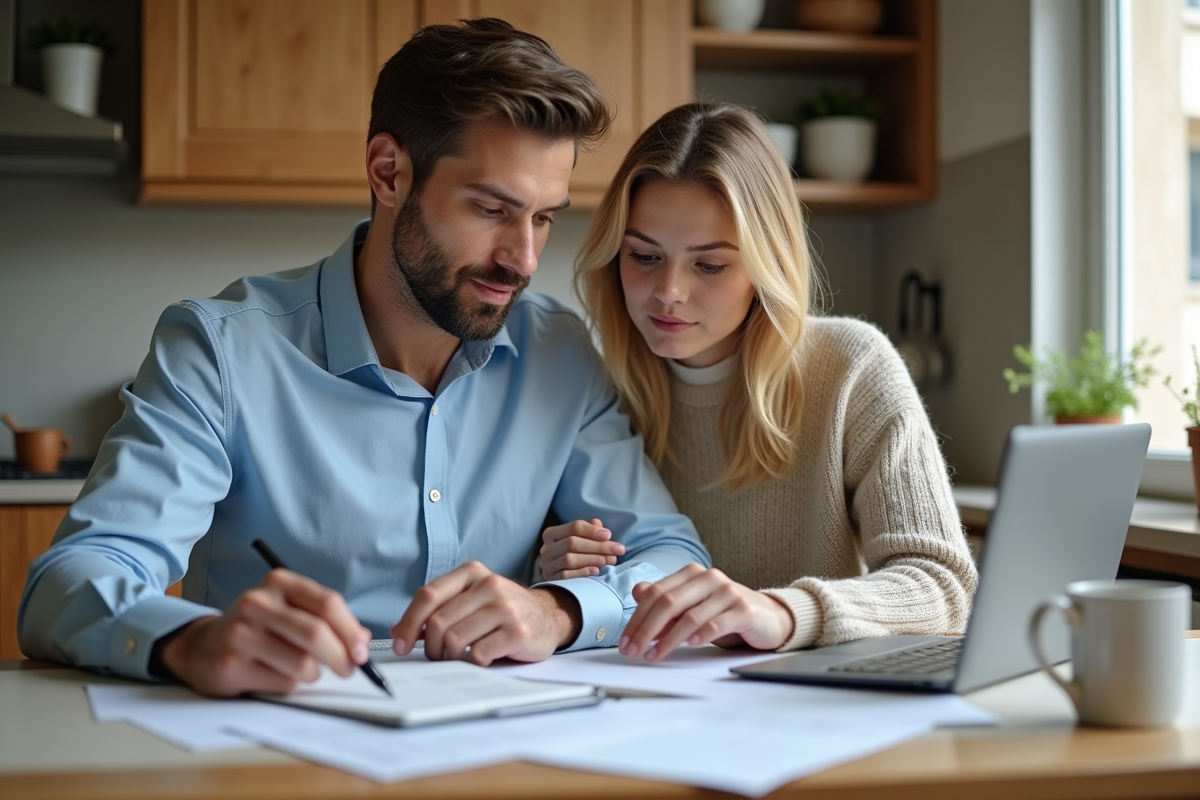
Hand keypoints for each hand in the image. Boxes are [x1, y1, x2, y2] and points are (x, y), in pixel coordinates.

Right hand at [157, 569, 369, 696]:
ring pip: (302, 664)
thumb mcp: (290, 610)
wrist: (203, 646)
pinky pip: (282, 684)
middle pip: (316, 634)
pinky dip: (290, 686)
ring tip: (303, 670)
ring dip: (312, 675)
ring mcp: (241, 633)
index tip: (362, 650)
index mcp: (279, 583)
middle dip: (341, 658)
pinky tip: (276, 676)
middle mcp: (258, 603)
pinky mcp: (231, 664)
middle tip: (348, 669)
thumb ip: (326, 619)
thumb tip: (362, 641)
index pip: (328, 604)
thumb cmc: (259, 628)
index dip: (351, 630)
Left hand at [390, 561, 581, 664]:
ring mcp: (505, 608)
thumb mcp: (472, 599)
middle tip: (436, 655)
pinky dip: (474, 662)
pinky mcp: (517, 632)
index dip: (409, 623)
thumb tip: (400, 631)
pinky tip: (482, 657)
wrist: (549, 616)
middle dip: (431, 647)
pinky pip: (478, 655)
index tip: (400, 643)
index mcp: (472, 573)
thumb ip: (439, 609)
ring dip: (451, 656)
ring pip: (455, 640)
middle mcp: (489, 585)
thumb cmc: (504, 610)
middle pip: (439, 622)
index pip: (428, 595)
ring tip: (460, 656)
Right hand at [539, 518, 624, 579]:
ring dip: (593, 559)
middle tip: (618, 550)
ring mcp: (547, 565)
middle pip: (572, 543)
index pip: (574, 527)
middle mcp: (546, 548)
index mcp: (552, 534)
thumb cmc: (575, 556)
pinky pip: (566, 575)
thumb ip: (589, 530)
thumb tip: (597, 523)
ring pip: (570, 559)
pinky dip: (583, 572)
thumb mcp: (581, 540)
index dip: (592, 530)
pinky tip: (596, 571)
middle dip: (598, 546)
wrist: (560, 586)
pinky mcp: (551, 580)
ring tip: (610, 560)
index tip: (609, 535)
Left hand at [618, 563, 794, 662]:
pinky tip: (690, 646)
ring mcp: (727, 592)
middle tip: (633, 651)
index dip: (637, 618)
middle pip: (668, 602)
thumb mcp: (692, 607)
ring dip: (668, 640)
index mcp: (692, 574)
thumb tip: (637, 593)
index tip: (626, 642)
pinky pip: (716, 623)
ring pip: (690, 616)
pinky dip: (700, 635)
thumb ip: (666, 601)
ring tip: (654, 656)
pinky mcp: (744, 609)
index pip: (655, 593)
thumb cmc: (725, 614)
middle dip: (646, 629)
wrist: (768, 618)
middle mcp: (709, 578)